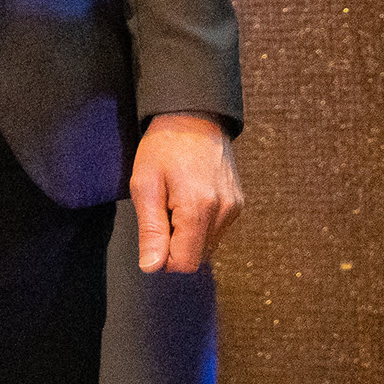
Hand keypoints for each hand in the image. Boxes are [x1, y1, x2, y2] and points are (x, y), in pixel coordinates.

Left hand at [130, 113, 242, 273]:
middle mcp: (224, 211)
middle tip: (163, 212)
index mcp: (199, 208)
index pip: (184, 264)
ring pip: (208, 247)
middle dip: (176, 246)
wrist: (195, 115)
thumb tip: (152, 267)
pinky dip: (200, 225)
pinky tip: (190, 198)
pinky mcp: (238, 203)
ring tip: (177, 202)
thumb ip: (151, 230)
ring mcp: (234, 207)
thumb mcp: (145, 185)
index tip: (154, 231)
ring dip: (188, 236)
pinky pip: (216, 231)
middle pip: (197, 258)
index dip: (163, 258)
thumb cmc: (164, 147)